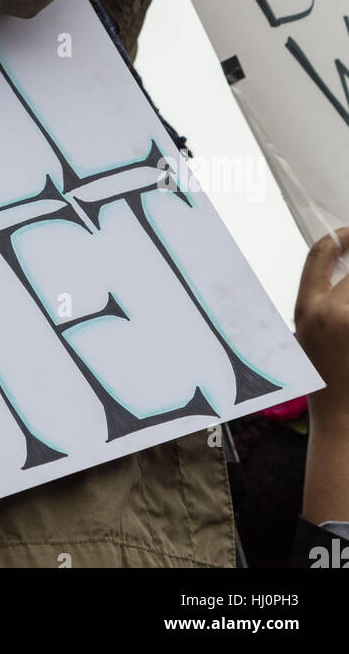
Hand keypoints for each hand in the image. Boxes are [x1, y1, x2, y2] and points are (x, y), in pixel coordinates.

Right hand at [295, 226, 348, 423]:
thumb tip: (346, 257)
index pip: (319, 253)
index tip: (348, 233)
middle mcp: (333, 314)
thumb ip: (323, 295)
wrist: (344, 420)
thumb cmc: (325, 375)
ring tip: (348, 309)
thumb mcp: (308, 329)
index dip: (339, 235)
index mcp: (308, 309)